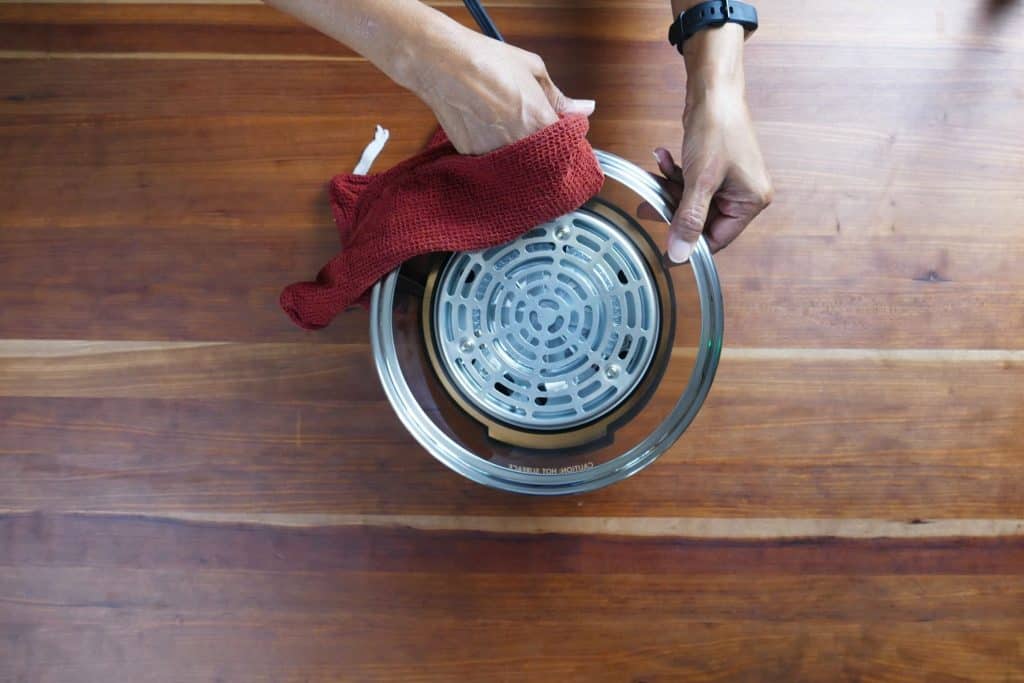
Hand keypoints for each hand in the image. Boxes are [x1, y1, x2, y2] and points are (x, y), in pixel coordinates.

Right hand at [408, 28, 594, 154]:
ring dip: (519, 152)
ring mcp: (494, 154)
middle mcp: (519, 144)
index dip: (566, 141)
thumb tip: (585, 109)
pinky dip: (495, 150)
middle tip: (531, 127)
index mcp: (540, 122)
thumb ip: (560, 97)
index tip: (562, 134)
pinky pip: (492, 160)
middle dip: (544, 149)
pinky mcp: (473, 156)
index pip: (568, 147)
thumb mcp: (533, 70)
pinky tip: (487, 129)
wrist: (443, 64)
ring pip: (517, 164)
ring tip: (505, 125)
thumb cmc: (487, 61)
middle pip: (543, 160)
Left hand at [657, 24, 771, 262]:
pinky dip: (675, 174)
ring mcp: (730, 181)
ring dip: (671, 189)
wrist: (713, 88)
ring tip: (654, 176)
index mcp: (751, 201)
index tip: (664, 250)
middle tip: (649, 205)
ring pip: (693, 201)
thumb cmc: (716, 127)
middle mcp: (745, 194)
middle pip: (702, 220)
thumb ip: (689, 219)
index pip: (718, 239)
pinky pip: (691, 184)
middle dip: (674, 210)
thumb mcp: (700, 180)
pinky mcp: (715, 168)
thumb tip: (680, 254)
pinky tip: (662, 157)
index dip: (689, 243)